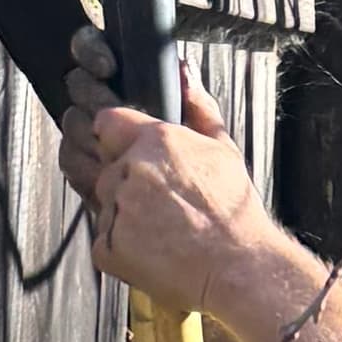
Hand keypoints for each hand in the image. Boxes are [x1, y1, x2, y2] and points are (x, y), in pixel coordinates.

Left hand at [58, 27, 291, 323]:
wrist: (239, 270)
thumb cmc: (235, 212)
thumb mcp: (223, 148)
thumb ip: (197, 106)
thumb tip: (182, 72)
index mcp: (155, 140)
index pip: (104, 121)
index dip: (114, 136)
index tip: (126, 150)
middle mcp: (129, 171)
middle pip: (103, 165)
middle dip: (123, 180)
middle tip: (157, 201)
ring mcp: (115, 210)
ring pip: (102, 202)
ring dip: (122, 212)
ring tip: (160, 227)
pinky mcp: (107, 247)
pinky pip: (103, 239)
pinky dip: (122, 246)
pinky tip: (154, 249)